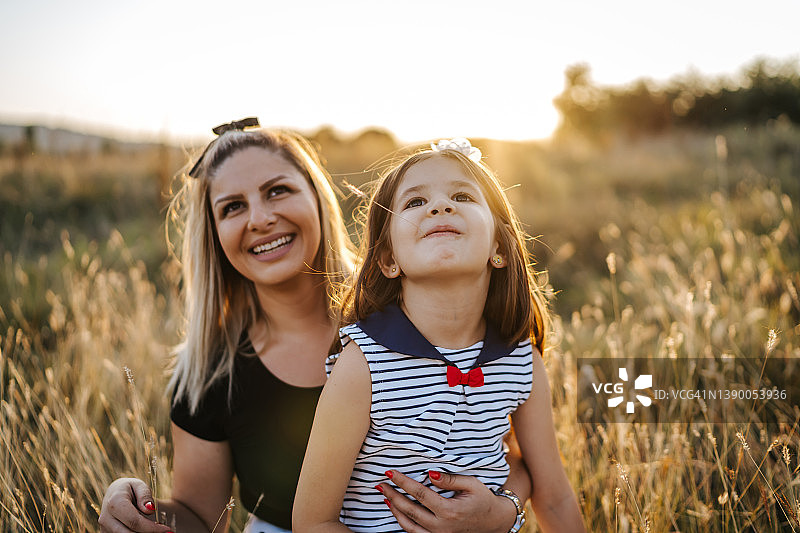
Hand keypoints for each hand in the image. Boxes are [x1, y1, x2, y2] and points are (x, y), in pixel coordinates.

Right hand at [98, 478, 172, 531]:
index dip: (152, 528)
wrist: (115, 494)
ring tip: (156, 529)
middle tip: (165, 532)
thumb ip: (145, 496)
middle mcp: (106, 518)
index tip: (167, 530)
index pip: (134, 521)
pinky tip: (146, 530)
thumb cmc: (130, 489)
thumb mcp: (139, 485)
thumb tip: (150, 510)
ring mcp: (104, 528)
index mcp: (114, 503)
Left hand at [379, 470, 516, 532]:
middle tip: (381, 483)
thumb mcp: (471, 484)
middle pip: (410, 510)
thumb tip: (429, 474)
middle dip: (393, 495)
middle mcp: (442, 526)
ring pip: (408, 525)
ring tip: (385, 496)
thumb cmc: (482, 499)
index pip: (420, 493)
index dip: (403, 482)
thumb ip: (450, 479)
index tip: (390, 472)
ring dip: (394, 510)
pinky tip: (396, 511)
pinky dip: (402, 523)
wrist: (494, 522)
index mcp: (450, 510)